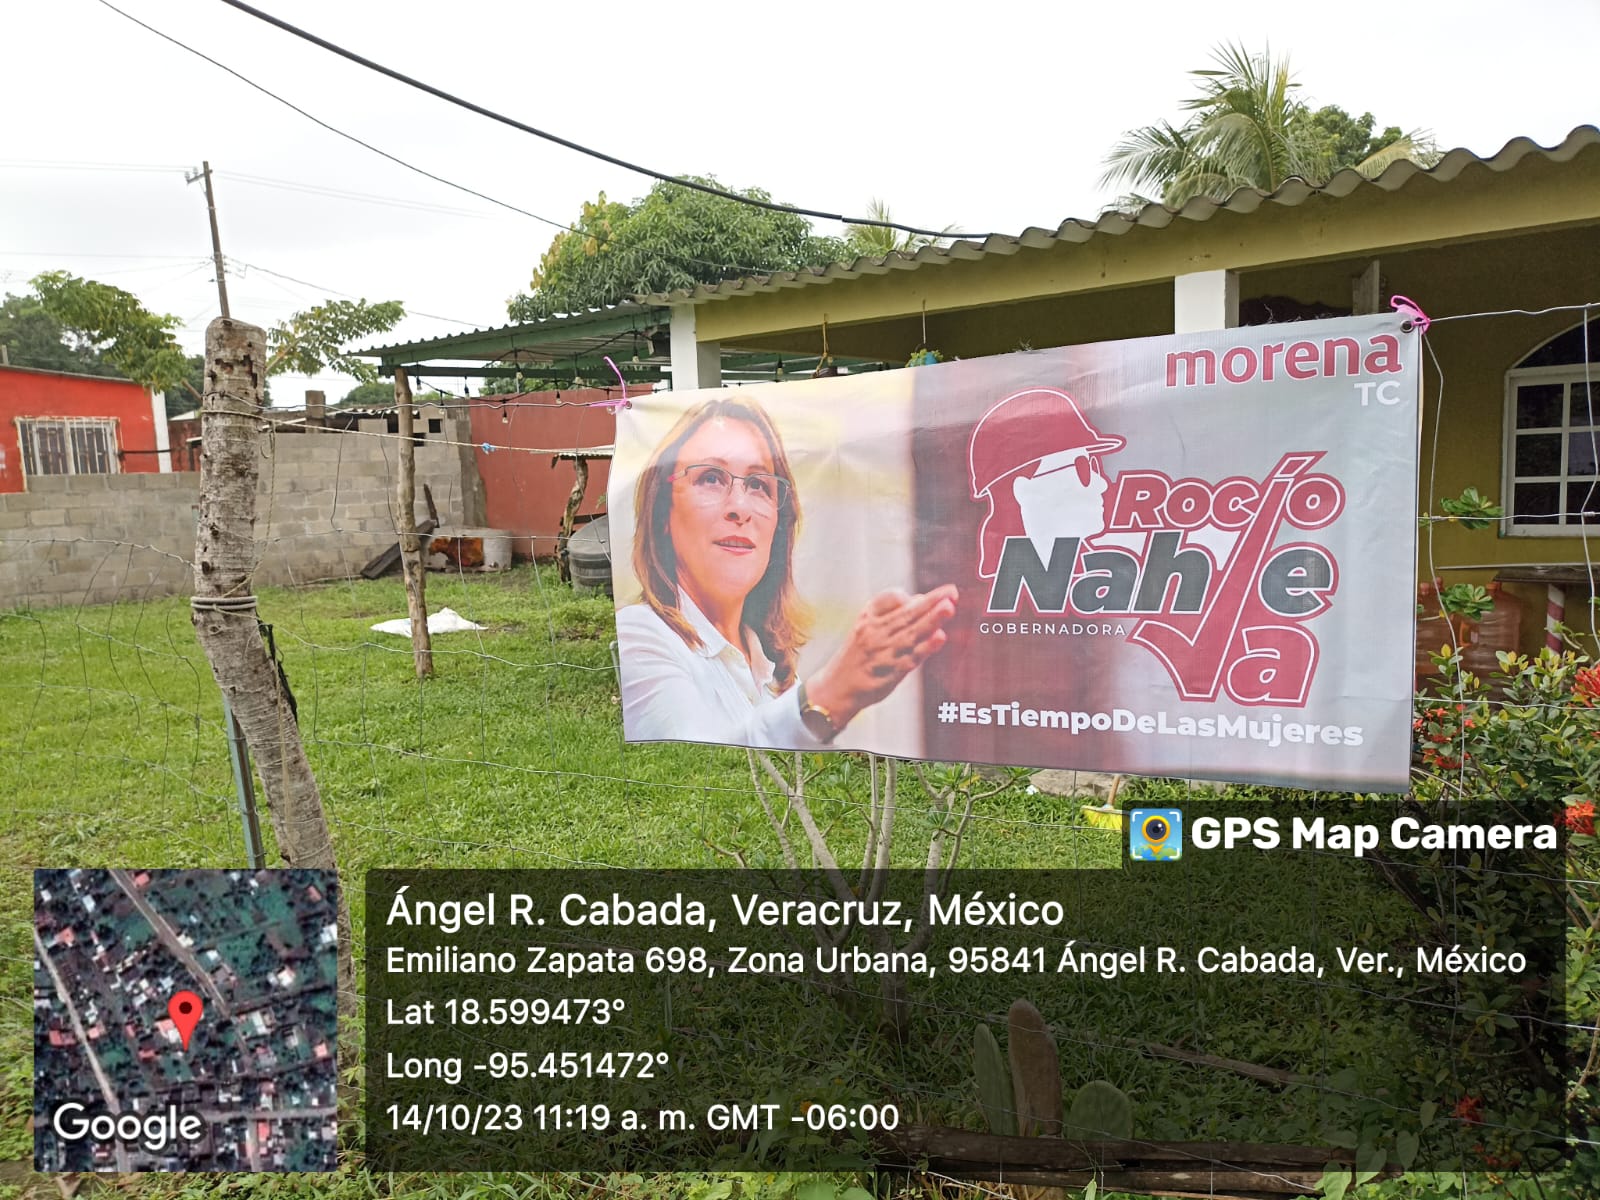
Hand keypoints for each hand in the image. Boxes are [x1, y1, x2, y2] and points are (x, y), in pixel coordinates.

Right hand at [806, 584, 957, 730]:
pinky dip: (927, 647)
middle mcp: (875, 632)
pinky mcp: (892, 671)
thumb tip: (922, 598)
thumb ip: (892, 612)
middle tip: (951, 591)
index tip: (920, 598)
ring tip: (949, 607)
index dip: (905, 596)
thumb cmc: (858, 654)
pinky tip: (940, 637)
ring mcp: (884, 652)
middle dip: (931, 602)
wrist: (837, 687)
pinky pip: (912, 657)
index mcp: (869, 618)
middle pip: (906, 613)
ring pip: (912, 632)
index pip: (888, 598)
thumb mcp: (865, 626)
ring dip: (932, 620)